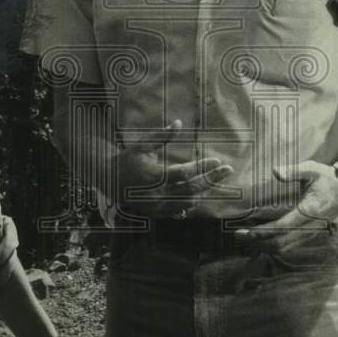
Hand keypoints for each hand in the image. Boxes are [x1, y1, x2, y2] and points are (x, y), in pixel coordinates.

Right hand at [113, 119, 232, 217]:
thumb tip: (179, 123)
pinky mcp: (157, 213)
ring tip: (216, 179)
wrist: (109, 181)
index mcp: (154, 176)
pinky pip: (180, 210)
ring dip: (204, 191)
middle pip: (191, 189)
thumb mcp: (142, 145)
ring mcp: (158, 206)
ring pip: (188, 202)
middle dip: (211, 180)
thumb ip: (161, 136)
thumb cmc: (127, 159)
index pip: (184, 173)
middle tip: (227, 170)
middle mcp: (157, 193)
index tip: (217, 161)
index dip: (202, 168)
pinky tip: (201, 193)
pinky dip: (192, 202)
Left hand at [235, 162, 337, 240]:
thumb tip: (276, 171)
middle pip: (281, 241)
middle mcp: (310, 225)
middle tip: (239, 236)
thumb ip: (294, 171)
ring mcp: (310, 232)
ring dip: (265, 246)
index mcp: (309, 209)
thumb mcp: (313, 169)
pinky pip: (290, 245)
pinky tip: (260, 241)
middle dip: (259, 241)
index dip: (265, 231)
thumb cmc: (327, 178)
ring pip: (285, 246)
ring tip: (246, 239)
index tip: (248, 232)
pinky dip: (273, 245)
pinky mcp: (309, 234)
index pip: (284, 225)